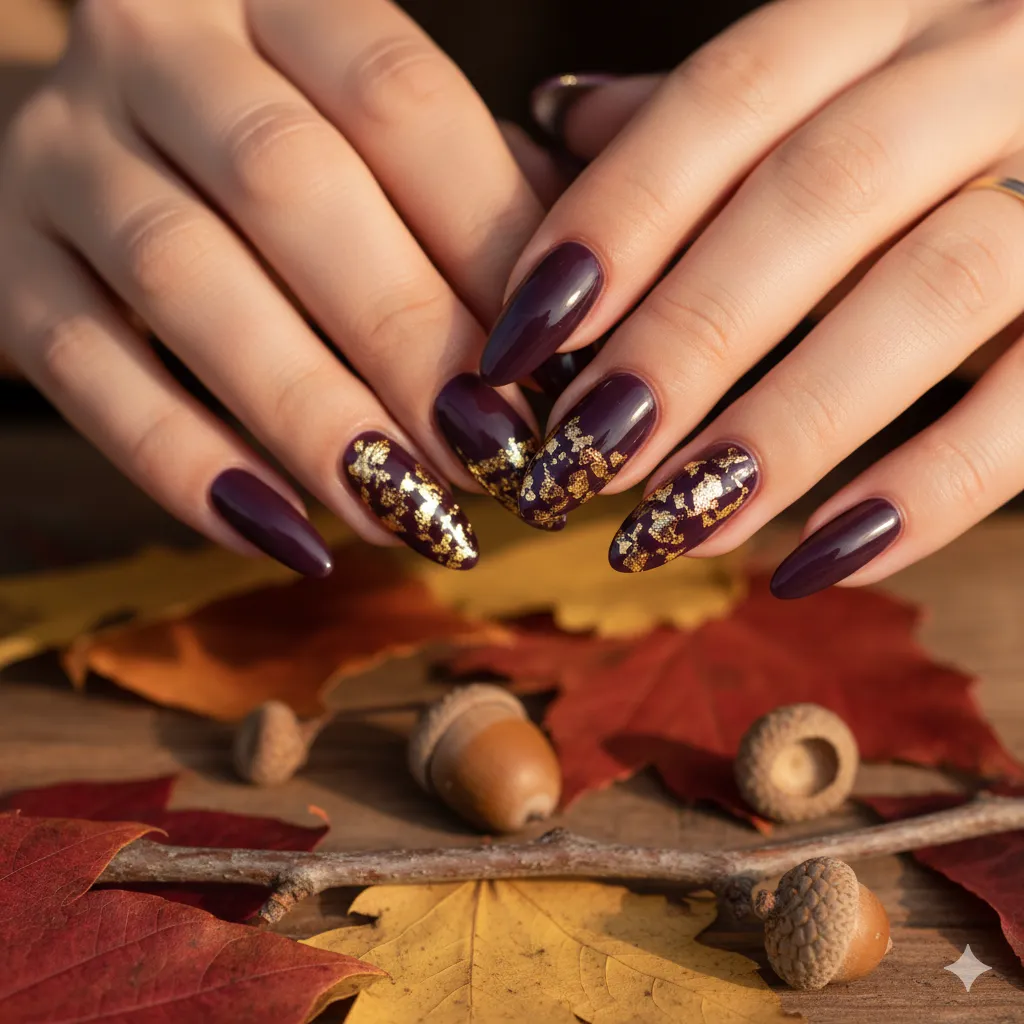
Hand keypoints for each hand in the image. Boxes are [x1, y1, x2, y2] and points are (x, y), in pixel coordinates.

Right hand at [0, 0, 558, 574]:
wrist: (95, 131)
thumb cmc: (283, 144)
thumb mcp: (373, 135)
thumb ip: (473, 199)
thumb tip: (569, 333)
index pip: (402, 101)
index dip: (488, 243)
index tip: (554, 371)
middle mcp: (158, 48)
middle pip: (291, 187)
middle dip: (403, 339)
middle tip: (490, 459)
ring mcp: (62, 149)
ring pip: (185, 281)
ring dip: (309, 415)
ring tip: (407, 513)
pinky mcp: (4, 258)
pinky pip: (85, 368)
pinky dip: (187, 467)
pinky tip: (285, 536)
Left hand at [480, 0, 1023, 596]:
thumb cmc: (936, 150)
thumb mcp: (828, 99)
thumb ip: (709, 123)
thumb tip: (556, 121)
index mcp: (889, 17)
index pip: (729, 95)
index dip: (611, 220)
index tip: (516, 345)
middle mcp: (990, 67)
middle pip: (822, 194)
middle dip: (685, 339)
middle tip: (583, 458)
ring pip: (935, 288)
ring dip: (783, 426)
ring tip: (672, 525)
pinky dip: (924, 495)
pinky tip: (815, 564)